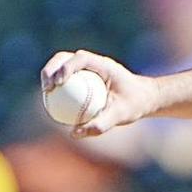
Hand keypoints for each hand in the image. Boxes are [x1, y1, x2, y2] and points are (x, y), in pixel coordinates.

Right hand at [40, 50, 157, 137]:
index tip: (58, 83)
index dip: (66, 68)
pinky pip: (66, 79)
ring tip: (46, 93)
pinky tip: (50, 102)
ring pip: (61, 66)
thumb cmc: (136, 104)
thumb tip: (74, 133)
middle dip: (51, 69)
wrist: (144, 98)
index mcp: (104, 65)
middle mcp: (94, 63)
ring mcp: (87, 68)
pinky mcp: (84, 76)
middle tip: (47, 89)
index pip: (81, 58)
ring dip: (49, 75)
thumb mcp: (122, 115)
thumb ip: (101, 124)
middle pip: (65, 58)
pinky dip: (56, 87)